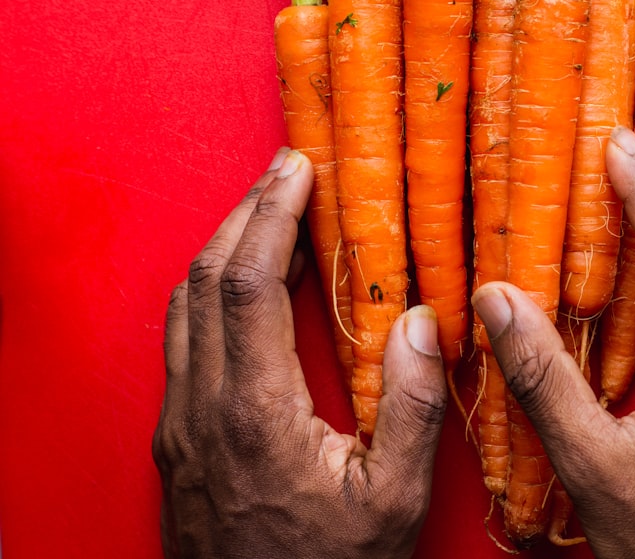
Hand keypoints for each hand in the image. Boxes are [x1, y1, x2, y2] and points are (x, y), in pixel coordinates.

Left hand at [152, 148, 446, 558]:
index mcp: (256, 412)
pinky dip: (209, 291)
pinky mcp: (176, 439)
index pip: (247, 282)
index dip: (270, 215)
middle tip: (285, 172)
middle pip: (206, 279)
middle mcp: (203, 408)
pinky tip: (240, 287)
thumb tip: (422, 322)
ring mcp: (180, 424)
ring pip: (183, 306)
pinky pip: (181, 339)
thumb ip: (409, 408)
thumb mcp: (392, 501)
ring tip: (264, 213)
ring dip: (221, 248)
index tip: (297, 171)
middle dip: (245, 213)